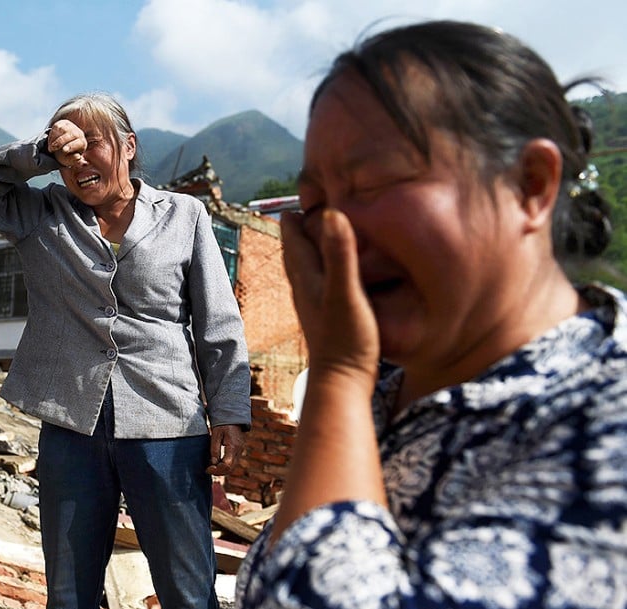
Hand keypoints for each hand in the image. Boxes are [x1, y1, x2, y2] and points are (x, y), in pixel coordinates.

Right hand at [47, 119, 86, 167]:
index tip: (64, 150)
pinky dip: (52, 134)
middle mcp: (79, 133)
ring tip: (51, 147)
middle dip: (61, 141)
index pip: (79, 143)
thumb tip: (78, 157)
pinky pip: (57, 126)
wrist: (60, 147)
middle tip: (53, 148)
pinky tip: (50, 141)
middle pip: (72, 134)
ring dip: (55, 138)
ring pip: (64, 129)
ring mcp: (71, 127)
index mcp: (82, 143)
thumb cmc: (66, 155)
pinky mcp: (63, 123)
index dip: (71, 146)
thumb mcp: (69, 160)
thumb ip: (73, 160)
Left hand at [207, 424, 245, 475]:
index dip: (217, 470)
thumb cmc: (222, 424)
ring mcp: (240, 451)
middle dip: (219, 472)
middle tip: (208, 470)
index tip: (208, 469)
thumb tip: (213, 463)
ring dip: (222, 469)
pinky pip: (233, 462)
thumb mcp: (216, 434)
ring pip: (232, 467)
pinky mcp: (239, 451)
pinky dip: (225, 465)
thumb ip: (214, 449)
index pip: (227, 465)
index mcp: (233, 446)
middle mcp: (239, 450)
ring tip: (211, 467)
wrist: (232, 417)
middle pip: (230, 468)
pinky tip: (216, 462)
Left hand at [281, 208, 378, 386]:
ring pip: (305, 267)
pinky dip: (323, 268)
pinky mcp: (324, 318)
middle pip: (296, 251)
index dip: (297, 214)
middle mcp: (304, 289)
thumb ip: (340, 254)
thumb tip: (330, 214)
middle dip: (300, 227)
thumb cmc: (346, 340)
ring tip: (319, 231)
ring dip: (310, 247)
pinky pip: (319, 283)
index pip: (293, 237)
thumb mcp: (347, 292)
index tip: (304, 191)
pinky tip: (332, 273)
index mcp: (307, 278)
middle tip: (308, 204)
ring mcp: (313, 305)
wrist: (342, 385)